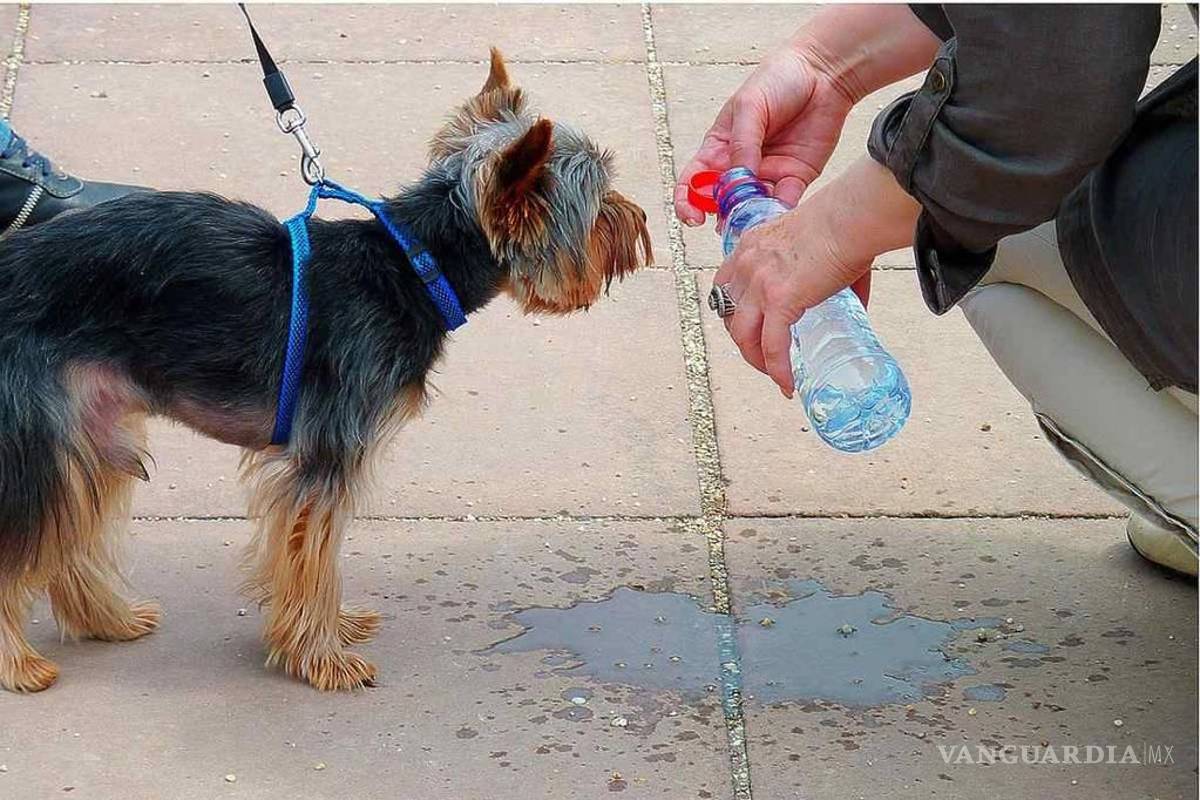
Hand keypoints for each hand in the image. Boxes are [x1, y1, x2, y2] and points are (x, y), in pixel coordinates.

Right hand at [675, 43, 855, 223]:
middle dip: (721, 216)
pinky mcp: (794, 178)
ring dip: (750, 218)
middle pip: (721, 201)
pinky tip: (775, 213)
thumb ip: (742, 144)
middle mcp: (740, 166)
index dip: (687, 202)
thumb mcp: (750, 106)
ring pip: (752, 208)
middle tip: (728, 222)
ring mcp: (767, 174)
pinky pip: (783, 203)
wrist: (822, 72)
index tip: (693, 217)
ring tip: (752, 218)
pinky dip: (777, 213)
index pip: (694, 182)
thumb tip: (737, 181)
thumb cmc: (779, 80)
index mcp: (719, 148)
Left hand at [714, 204, 871, 397]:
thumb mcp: (814, 243)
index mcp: (750, 246)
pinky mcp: (780, 300)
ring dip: (756, 361)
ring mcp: (759, 284)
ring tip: (776, 374)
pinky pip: (772, 346)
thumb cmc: (844, 223)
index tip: (749, 327)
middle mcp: (746, 265)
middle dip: (744, 342)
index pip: (725, 287)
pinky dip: (778, 369)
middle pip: (729, 316)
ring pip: (743, 337)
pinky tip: (788, 382)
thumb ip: (823, 273)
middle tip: (765, 357)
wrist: (851, 217)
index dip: (733, 313)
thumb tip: (855, 306)